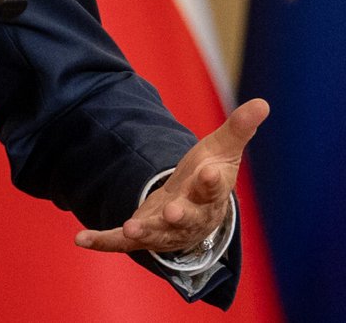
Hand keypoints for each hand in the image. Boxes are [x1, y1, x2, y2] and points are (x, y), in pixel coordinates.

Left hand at [73, 98, 268, 255]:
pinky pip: (121, 242)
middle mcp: (188, 215)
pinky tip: (82, 239)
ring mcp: (164, 228)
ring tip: (131, 227)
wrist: (198, 216)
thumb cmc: (209, 177)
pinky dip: (103, 241)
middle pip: (185, 217)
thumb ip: (239, 128)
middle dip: (178, 215)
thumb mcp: (223, 149)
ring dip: (143, 230)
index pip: (213, 188)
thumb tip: (263, 102)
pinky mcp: (142, 235)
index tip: (210, 173)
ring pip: (155, 233)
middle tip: (171, 211)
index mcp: (209, 194)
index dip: (212, 182)